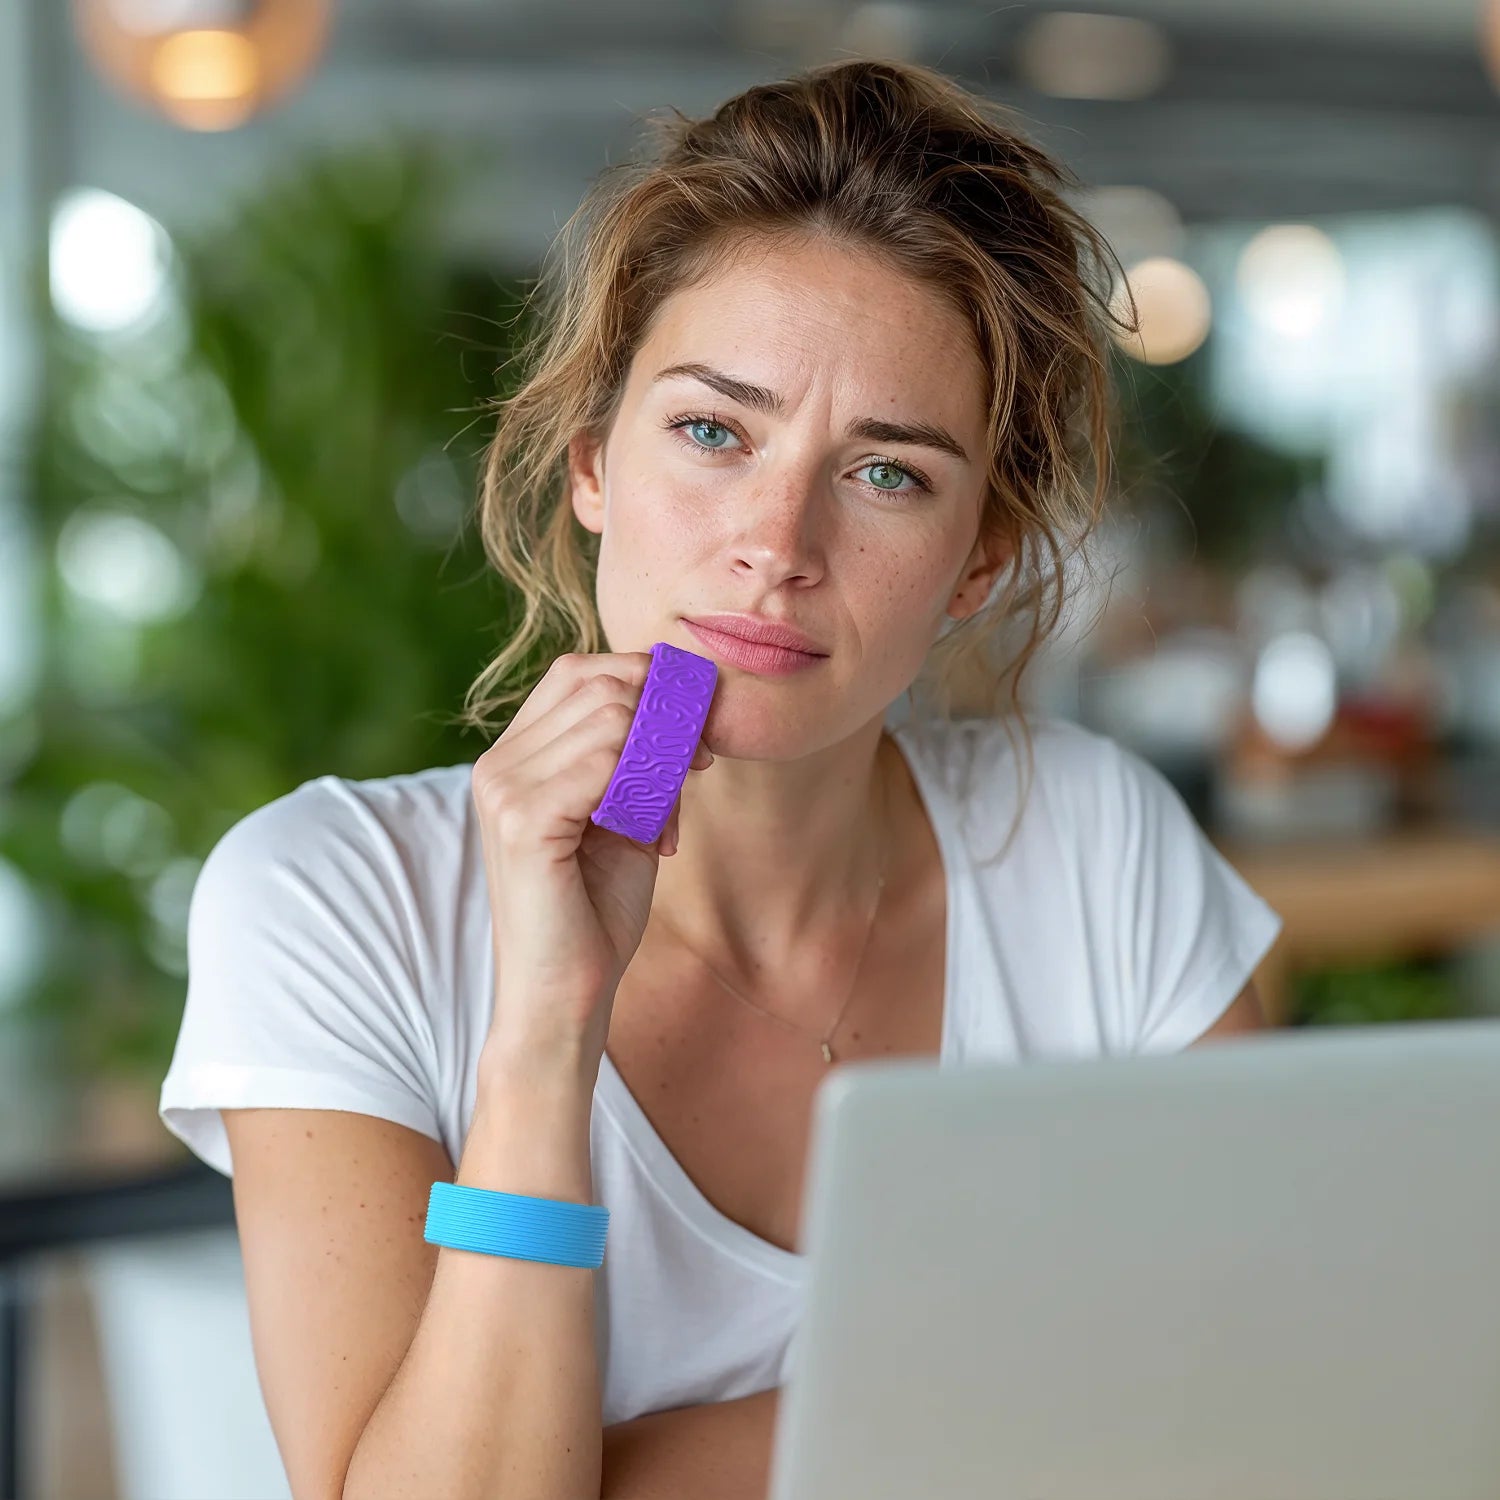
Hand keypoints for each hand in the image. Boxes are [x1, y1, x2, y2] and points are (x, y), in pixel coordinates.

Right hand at [472, 650, 712, 1072]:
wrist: (562, 999)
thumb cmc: (593, 914)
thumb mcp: (626, 819)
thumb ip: (640, 761)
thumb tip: (683, 708)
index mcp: (513, 759)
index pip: (578, 672)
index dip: (644, 683)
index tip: (693, 727)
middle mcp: (498, 765)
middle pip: (597, 683)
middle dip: (664, 713)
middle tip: (700, 762)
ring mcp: (504, 790)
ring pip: (609, 715)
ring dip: (664, 754)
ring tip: (672, 814)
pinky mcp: (524, 823)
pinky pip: (604, 762)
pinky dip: (649, 786)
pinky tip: (658, 833)